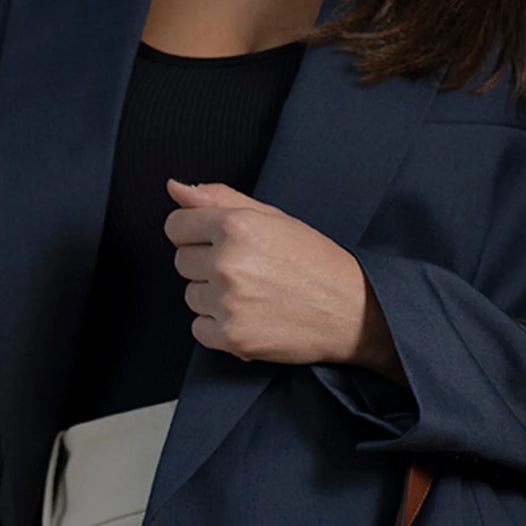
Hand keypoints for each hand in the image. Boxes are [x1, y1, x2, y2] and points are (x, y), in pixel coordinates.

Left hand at [163, 179, 404, 383]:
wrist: (350, 310)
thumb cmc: (315, 262)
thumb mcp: (272, 217)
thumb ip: (219, 199)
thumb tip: (174, 188)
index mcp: (236, 227)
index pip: (176, 226)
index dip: (193, 233)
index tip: (212, 242)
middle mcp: (228, 264)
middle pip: (181, 262)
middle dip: (206, 264)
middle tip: (245, 270)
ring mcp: (229, 303)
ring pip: (191, 296)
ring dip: (212, 297)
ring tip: (251, 294)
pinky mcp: (233, 337)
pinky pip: (198, 329)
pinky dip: (218, 327)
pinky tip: (248, 316)